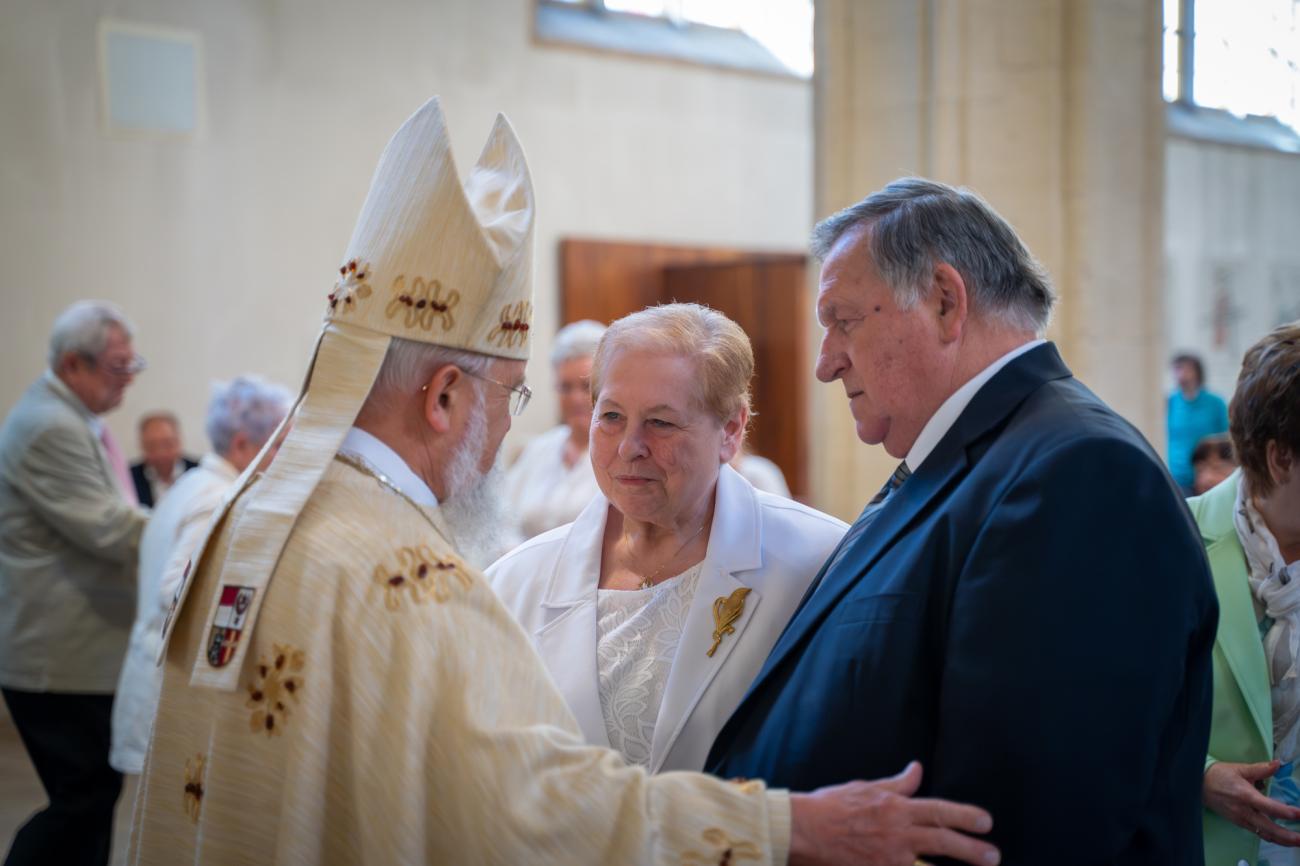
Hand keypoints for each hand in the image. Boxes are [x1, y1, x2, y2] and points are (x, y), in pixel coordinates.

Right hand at [788, 761, 998, 865]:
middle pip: (943, 841)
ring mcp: (889, 857)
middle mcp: (897, 833)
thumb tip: (917, 769)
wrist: (803, 829)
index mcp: (896, 807)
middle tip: (994, 855)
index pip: (939, 810)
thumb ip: (897, 784)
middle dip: (972, 850)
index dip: (966, 816)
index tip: (986, 822)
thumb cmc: (831, 806)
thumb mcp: (867, 787)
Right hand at [1204, 760, 1299, 845]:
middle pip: (1269, 828)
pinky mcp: (1240, 823)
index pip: (1269, 807)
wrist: (1199, 783)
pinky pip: (1258, 833)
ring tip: (1297, 842)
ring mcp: (1241, 819)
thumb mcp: (1240, 769)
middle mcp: (1244, 811)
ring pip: (1265, 834)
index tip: (1299, 814)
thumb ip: (1261, 769)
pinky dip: (1272, 838)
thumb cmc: (1220, 774)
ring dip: (1283, 840)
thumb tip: (1278, 764)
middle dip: (1288, 836)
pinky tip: (1283, 839)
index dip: (1286, 812)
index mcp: (1245, 795)